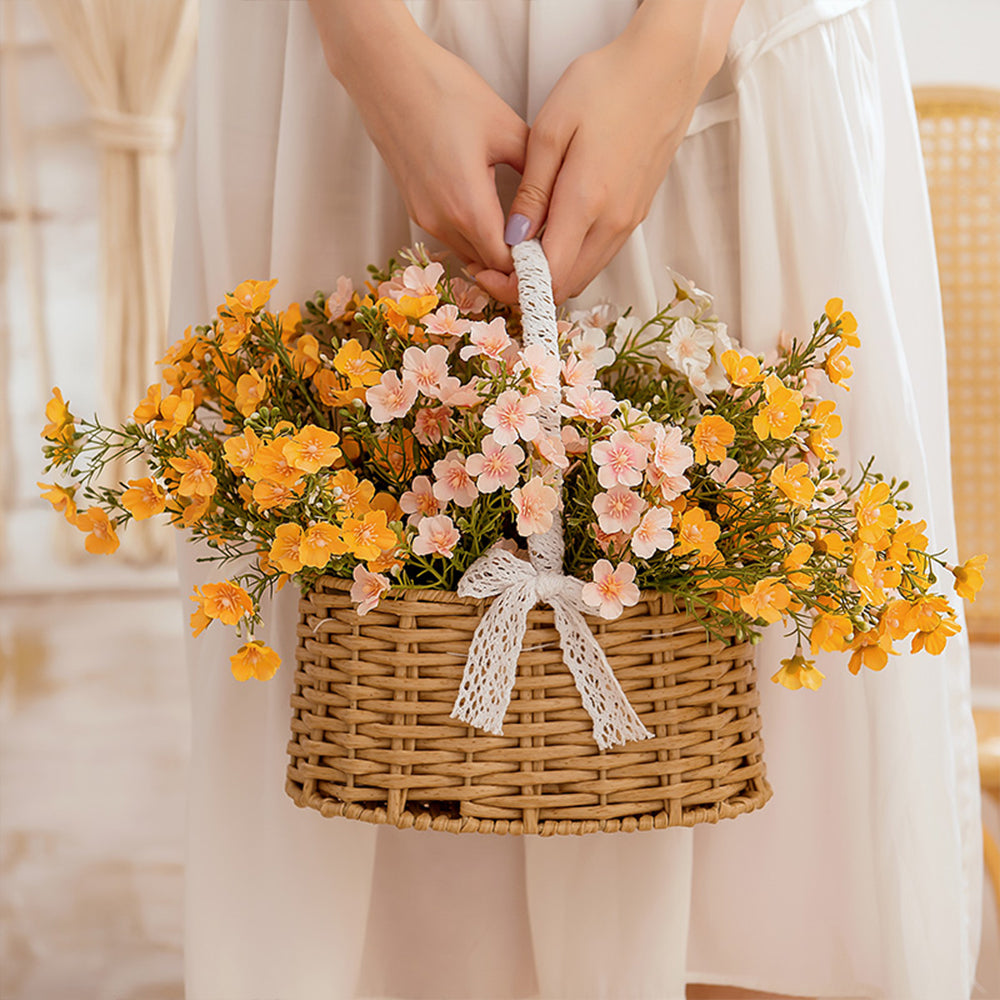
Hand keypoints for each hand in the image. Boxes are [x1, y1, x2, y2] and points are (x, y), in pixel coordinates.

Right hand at [310, 0, 526, 272]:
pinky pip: (452, 236)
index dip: (530, 263)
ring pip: (468, 254)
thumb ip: (535, 173)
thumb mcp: (505, 128)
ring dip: (492, 249)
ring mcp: (424, 217)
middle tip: (540, 238)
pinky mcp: (415, 208)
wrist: (386, 72)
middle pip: (487, 265)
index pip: (505, 264)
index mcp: (468, 207)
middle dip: (514, 261)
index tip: (550, 245)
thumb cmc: (445, 91)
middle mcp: (442, 222)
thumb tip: (556, 201)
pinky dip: (473, 235)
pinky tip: (490, 211)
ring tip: (518, 226)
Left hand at [474, 1, 741, 304]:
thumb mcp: (551, 129)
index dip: (514, 286)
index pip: (548, 275)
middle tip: (497, 268)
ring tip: (519, 253)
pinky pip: (598, 255)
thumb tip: (513, 238)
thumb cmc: (606, 86)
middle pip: (566, 285)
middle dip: (527, 288)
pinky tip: (551, 236)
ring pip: (584, 274)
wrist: (666, 68)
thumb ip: (532, 192)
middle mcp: (612, 223)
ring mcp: (628, 222)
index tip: (489, 274)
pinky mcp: (635, 214)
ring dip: (550, 276)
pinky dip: (571, 260)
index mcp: (586, 202)